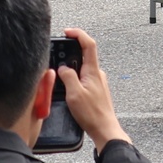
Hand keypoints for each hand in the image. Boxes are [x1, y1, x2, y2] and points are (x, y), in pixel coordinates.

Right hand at [57, 29, 130, 151]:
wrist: (105, 130)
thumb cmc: (92, 114)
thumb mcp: (74, 94)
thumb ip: (67, 76)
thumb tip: (63, 68)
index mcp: (93, 71)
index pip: (88, 44)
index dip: (78, 34)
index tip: (67, 32)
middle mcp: (97, 74)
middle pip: (83, 54)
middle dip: (69, 54)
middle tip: (58, 60)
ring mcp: (97, 82)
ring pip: (82, 67)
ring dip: (70, 68)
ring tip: (62, 81)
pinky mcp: (95, 90)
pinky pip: (83, 78)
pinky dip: (74, 78)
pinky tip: (68, 90)